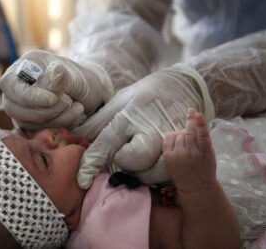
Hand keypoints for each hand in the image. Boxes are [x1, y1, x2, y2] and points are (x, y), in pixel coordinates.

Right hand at [0, 50, 112, 129]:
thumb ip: (64, 76)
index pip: (10, 84)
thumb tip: (55, 71)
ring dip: (57, 119)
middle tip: (70, 102)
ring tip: (77, 107)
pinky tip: (74, 115)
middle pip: (14, 107)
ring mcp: (21, 106)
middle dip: (47, 111)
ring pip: (26, 122)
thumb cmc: (81, 81)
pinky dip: (59, 125)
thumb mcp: (77, 76)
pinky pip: (37, 131)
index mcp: (25, 66)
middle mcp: (17, 87)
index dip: (29, 96)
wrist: (90, 95)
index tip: (53, 99)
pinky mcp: (29, 122)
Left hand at [75, 64, 214, 188]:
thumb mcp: (121, 99)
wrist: (185, 85)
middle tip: (123, 155)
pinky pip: (170, 174)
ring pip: (155, 173)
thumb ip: (100, 120)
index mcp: (132, 113)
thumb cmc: (147, 94)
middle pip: (135, 160)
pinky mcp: (188, 149)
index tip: (83, 180)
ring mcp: (174, 140)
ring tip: (139, 161)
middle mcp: (154, 127)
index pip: (108, 142)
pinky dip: (157, 174)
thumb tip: (77, 136)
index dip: (92, 163)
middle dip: (124, 163)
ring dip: (142, 173)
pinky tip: (153, 163)